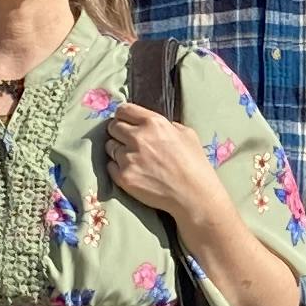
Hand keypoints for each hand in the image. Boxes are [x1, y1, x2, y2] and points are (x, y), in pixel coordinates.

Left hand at [102, 103, 229, 233]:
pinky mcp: (123, 177)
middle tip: (127, 142)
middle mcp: (138, 137)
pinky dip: (118, 168)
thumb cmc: (195, 165)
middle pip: (113, 127)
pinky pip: (110, 166)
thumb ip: (166, 125)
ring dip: (117, 151)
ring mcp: (128, 158)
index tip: (124, 122)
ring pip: (110, 147)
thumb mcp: (187, 134)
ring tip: (133, 159)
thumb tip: (152, 125)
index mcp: (154, 123)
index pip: (124, 110)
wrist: (194, 195)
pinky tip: (133, 172)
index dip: (122, 116)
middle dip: (118, 133)